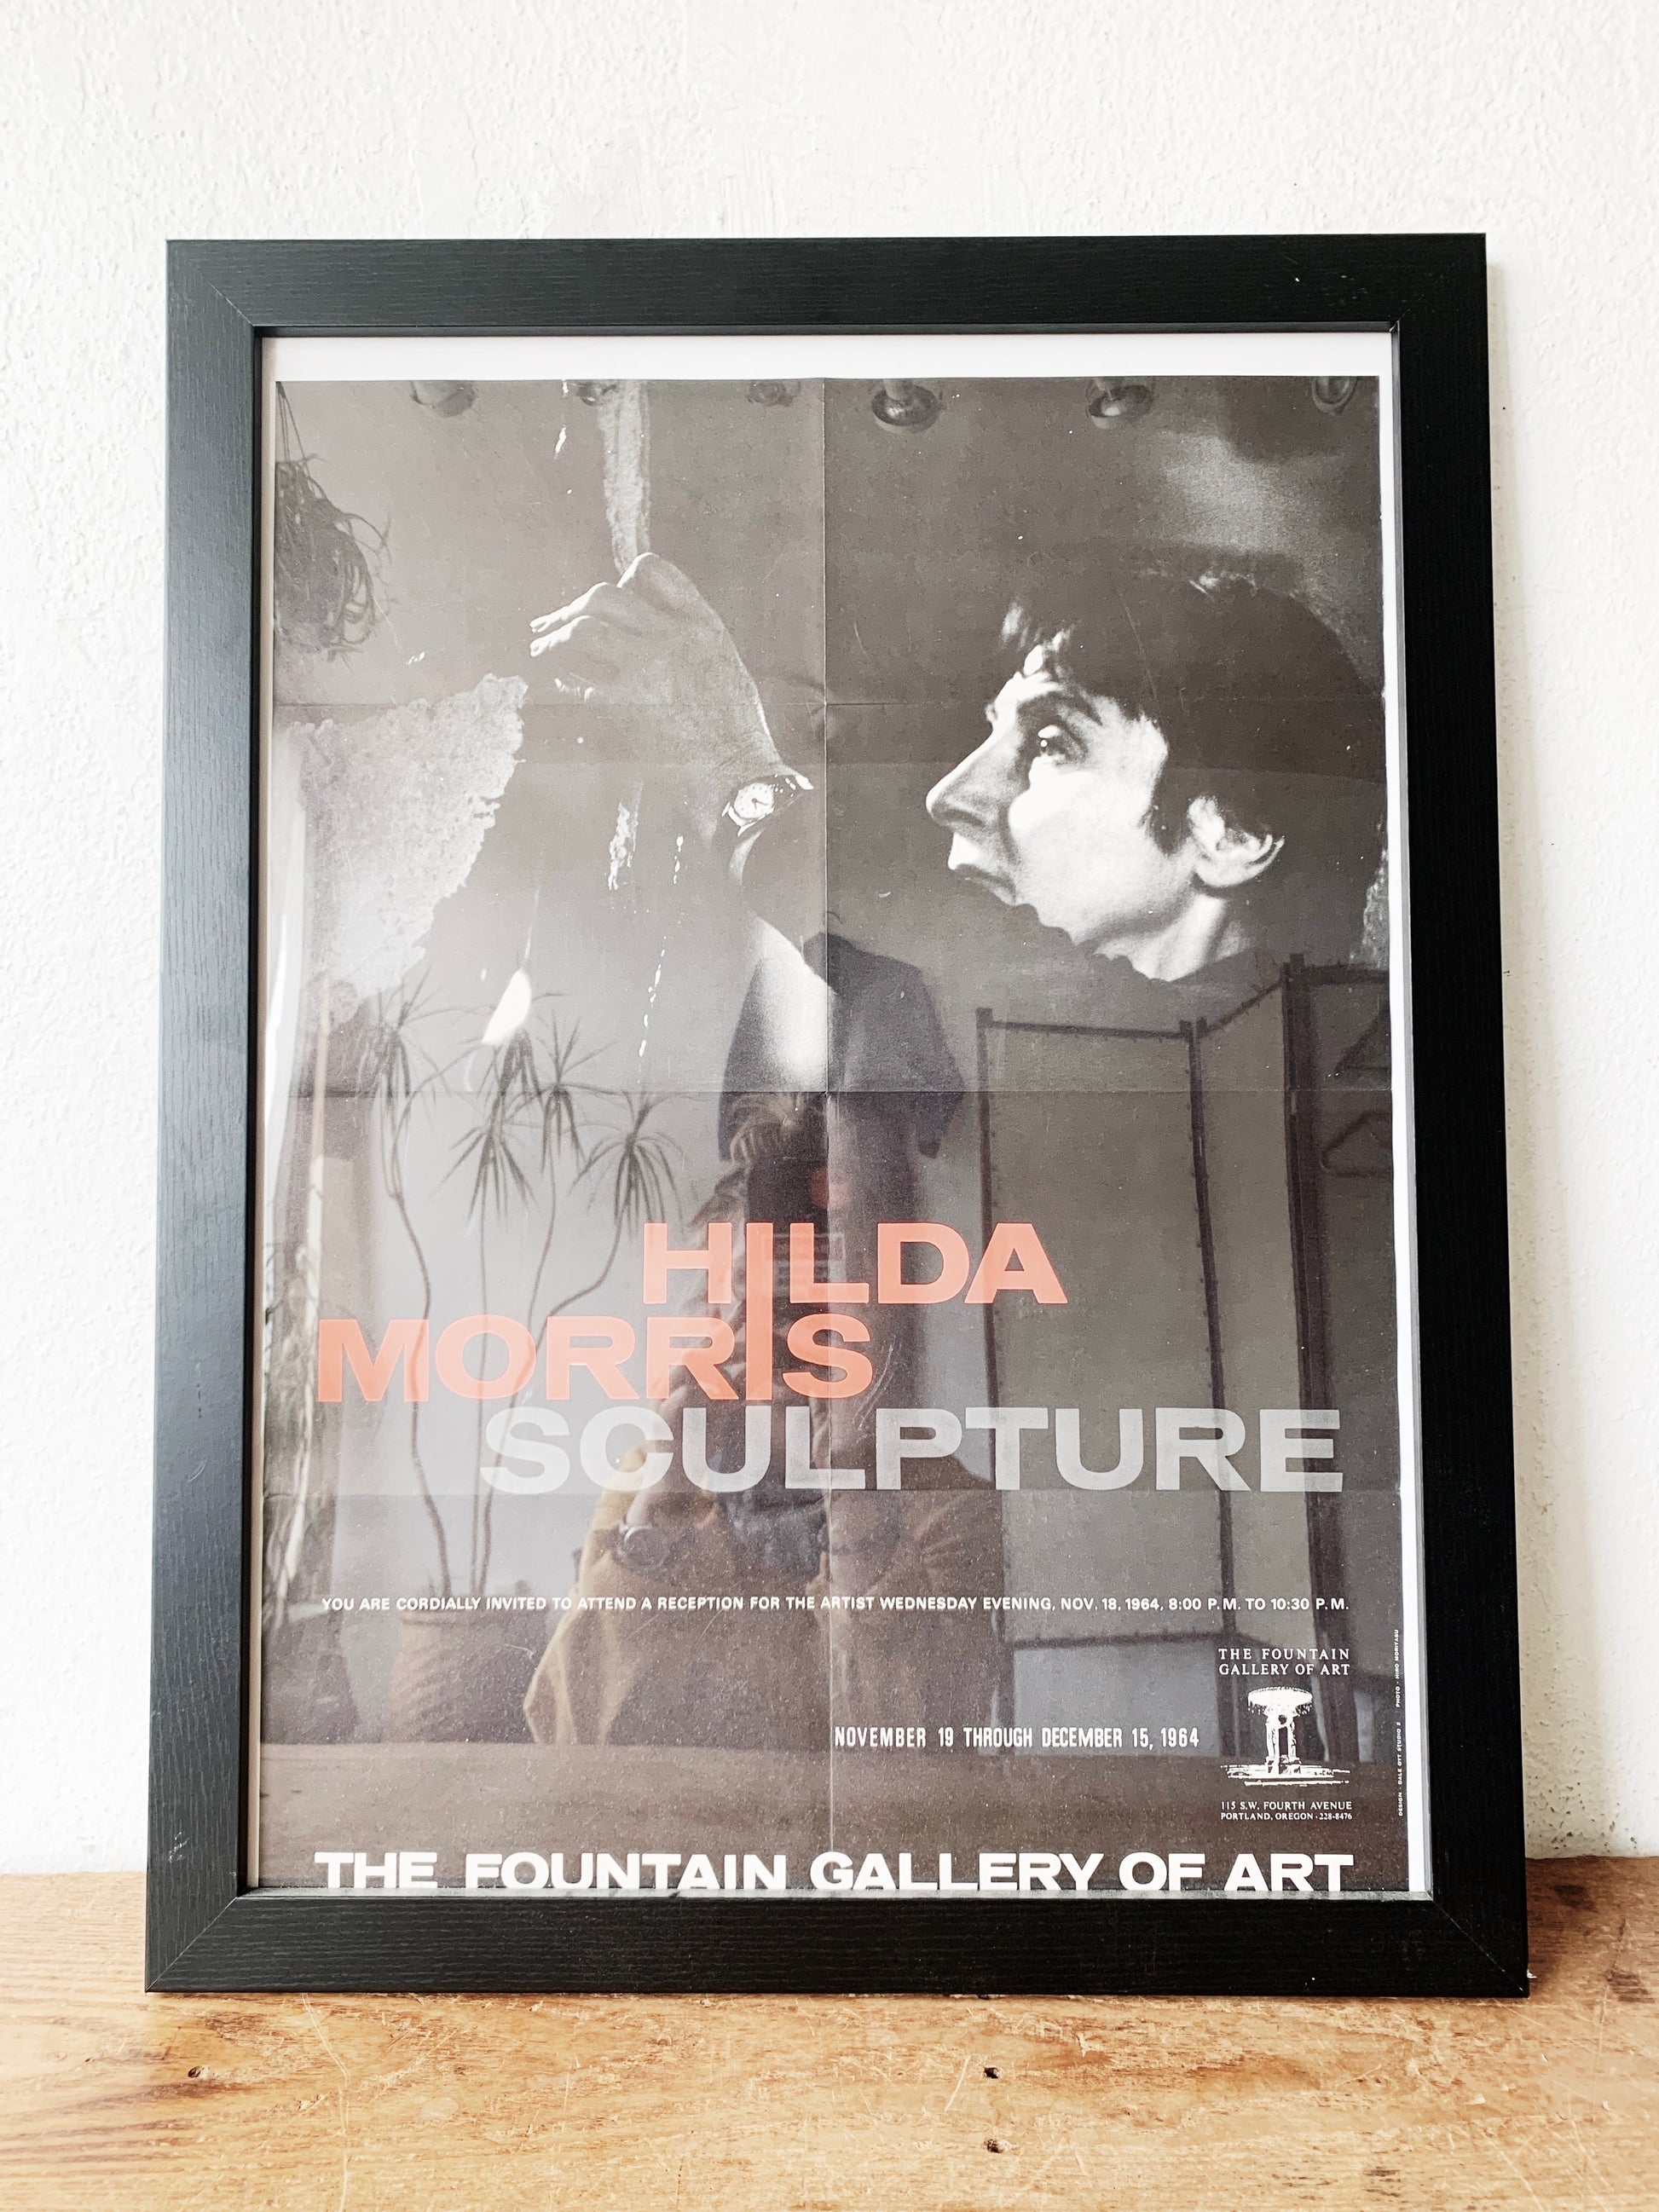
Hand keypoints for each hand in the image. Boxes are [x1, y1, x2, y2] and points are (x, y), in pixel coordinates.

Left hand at [530, 554, 785, 839]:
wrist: (736, 772)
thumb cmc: (735, 730)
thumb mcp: (726, 664)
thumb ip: (690, 639)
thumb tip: (649, 628)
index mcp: (699, 625)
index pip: (653, 571)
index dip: (624, 578)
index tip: (610, 597)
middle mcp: (670, 638)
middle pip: (605, 596)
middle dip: (571, 608)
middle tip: (551, 623)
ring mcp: (644, 669)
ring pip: (584, 630)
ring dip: (554, 638)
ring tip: (541, 649)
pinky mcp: (622, 705)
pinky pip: (578, 681)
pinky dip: (564, 682)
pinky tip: (560, 687)